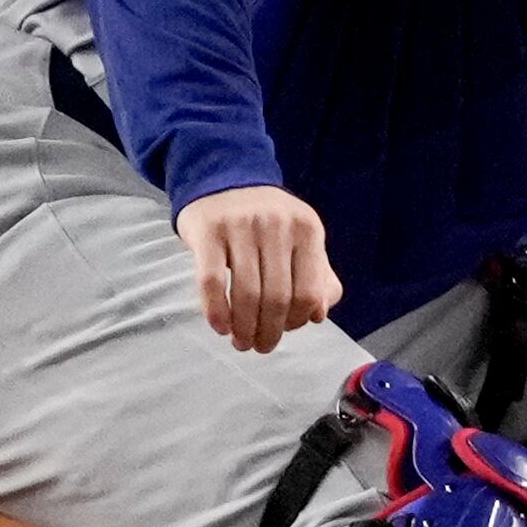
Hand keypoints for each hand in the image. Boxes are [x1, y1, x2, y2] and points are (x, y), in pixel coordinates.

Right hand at [173, 185, 342, 352]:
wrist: (223, 178)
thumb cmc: (267, 221)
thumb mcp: (301, 238)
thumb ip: (317, 274)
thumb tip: (318, 316)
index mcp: (307, 230)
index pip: (308, 291)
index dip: (297, 321)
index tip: (285, 333)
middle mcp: (277, 225)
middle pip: (276, 297)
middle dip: (269, 331)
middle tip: (259, 347)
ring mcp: (241, 226)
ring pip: (245, 292)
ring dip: (242, 327)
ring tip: (240, 342)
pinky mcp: (208, 230)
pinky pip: (211, 281)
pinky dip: (216, 311)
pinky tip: (220, 326)